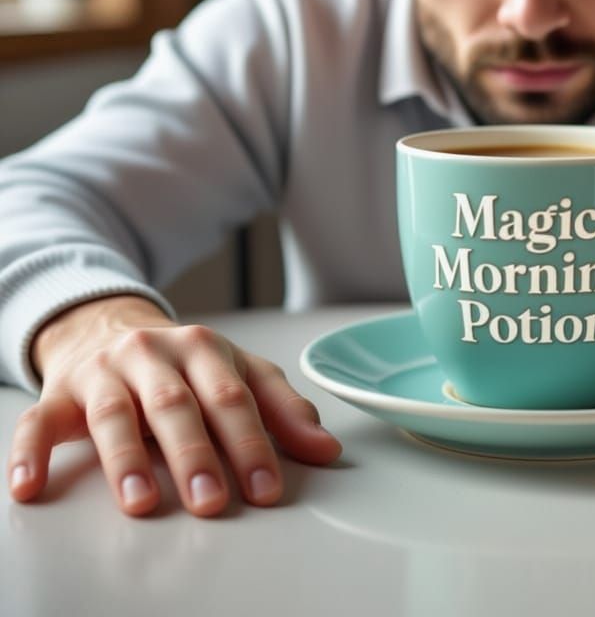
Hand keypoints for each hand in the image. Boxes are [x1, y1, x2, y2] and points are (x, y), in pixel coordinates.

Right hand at [7, 295, 341, 515]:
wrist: (109, 329)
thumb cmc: (184, 365)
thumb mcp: (238, 373)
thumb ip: (282, 410)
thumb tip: (327, 450)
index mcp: (204, 347)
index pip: (232, 396)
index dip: (251, 442)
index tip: (266, 489)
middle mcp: (154, 354)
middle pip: (177, 405)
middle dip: (196, 454)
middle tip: (212, 501)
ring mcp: (104, 372)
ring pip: (114, 414)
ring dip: (128, 459)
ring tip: (143, 503)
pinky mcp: (59, 393)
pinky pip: (39, 422)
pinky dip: (31, 453)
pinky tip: (30, 487)